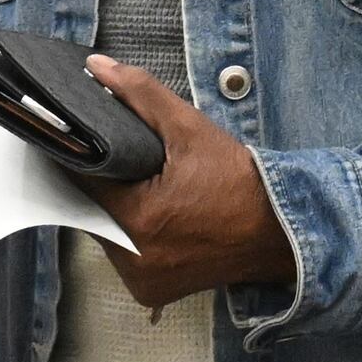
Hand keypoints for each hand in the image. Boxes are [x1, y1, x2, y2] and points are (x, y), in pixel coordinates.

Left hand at [79, 55, 297, 311]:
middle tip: (126, 164)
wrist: (280, 230)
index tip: (87, 140)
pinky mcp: (151, 292)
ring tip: (143, 188)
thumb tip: (98, 69)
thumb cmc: (241, 182)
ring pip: (105, 234)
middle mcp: (134, 259)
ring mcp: (143, 281)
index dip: (81, 154)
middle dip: (103, 184)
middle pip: (90, 209)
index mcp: (138, 219)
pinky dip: (131, 236)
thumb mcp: (190, 128)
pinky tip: (154, 216)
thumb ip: (140, 94)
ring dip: (114, 212)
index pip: (82, 179)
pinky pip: (124, 256)